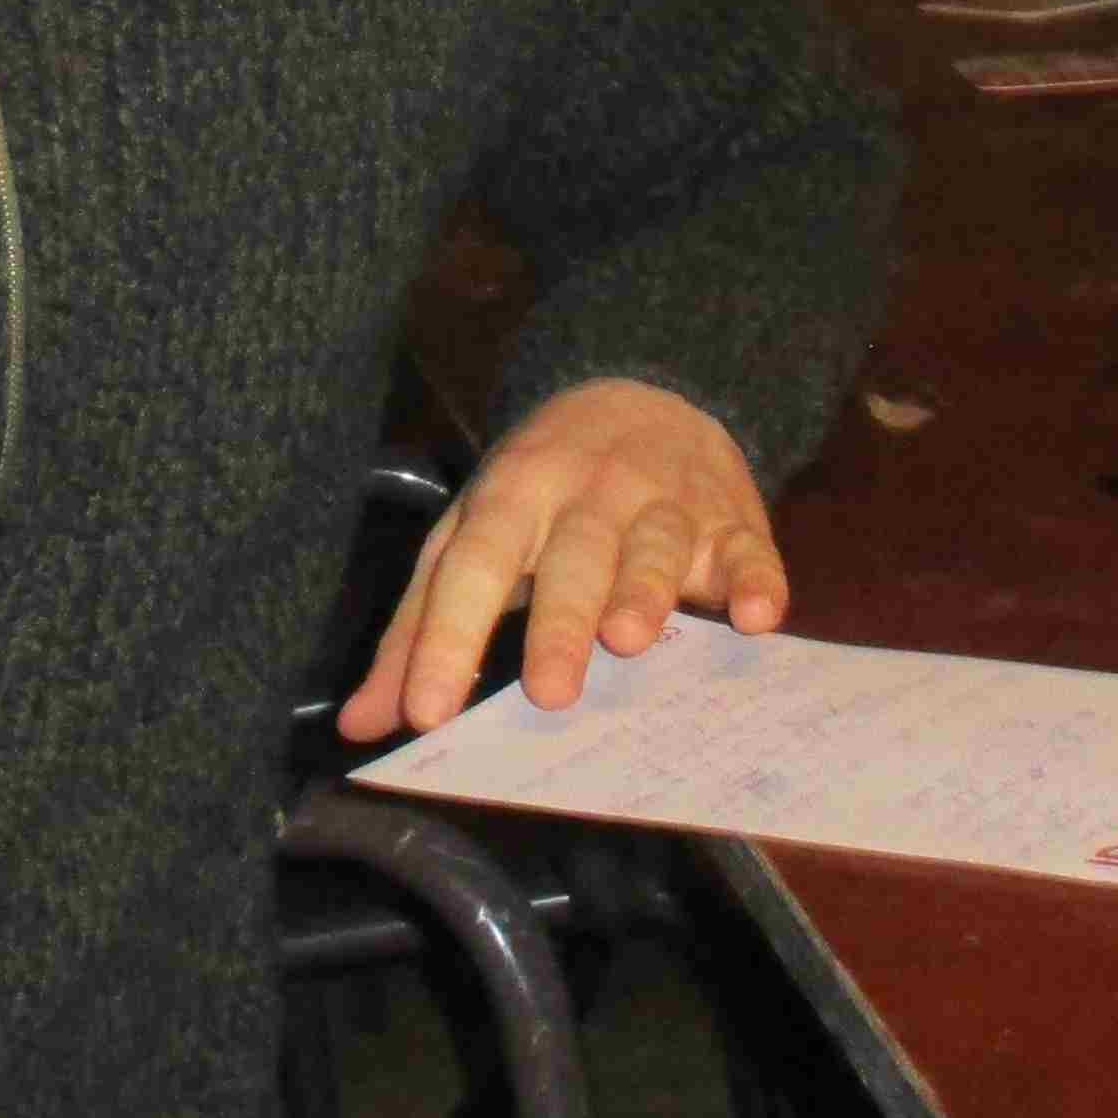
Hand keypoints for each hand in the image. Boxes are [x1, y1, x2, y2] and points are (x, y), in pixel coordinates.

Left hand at [337, 376, 785, 741]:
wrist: (645, 393)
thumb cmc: (540, 493)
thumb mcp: (469, 537)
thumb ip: (418, 630)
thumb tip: (361, 725)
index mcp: (510, 496)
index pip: (471, 565)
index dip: (445, 638)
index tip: (426, 713)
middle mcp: (588, 495)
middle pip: (570, 558)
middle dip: (558, 623)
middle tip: (548, 692)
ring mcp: (664, 503)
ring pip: (653, 548)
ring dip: (646, 592)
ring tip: (632, 640)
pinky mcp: (731, 519)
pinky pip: (747, 548)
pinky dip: (755, 580)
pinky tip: (757, 617)